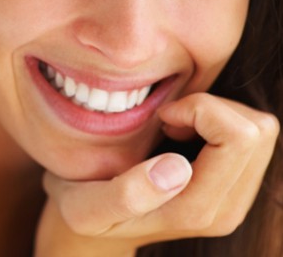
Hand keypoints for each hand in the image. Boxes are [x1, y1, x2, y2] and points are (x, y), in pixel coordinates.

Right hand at [35, 93, 278, 255]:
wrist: (93, 231)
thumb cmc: (79, 206)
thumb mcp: (86, 207)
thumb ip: (127, 194)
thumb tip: (179, 165)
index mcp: (196, 210)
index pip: (239, 138)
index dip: (201, 109)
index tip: (162, 117)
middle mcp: (227, 208)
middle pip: (258, 131)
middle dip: (212, 108)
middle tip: (167, 119)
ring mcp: (235, 198)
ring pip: (260, 131)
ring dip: (216, 114)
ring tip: (171, 127)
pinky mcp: (234, 186)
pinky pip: (249, 136)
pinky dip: (217, 121)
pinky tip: (180, 133)